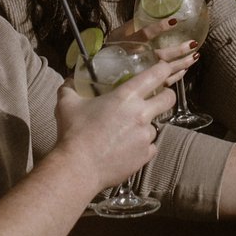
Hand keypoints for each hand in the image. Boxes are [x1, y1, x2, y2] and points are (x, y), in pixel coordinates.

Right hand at [53, 53, 190, 191]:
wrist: (79, 167)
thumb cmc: (74, 133)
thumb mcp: (67, 104)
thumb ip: (69, 88)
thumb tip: (69, 80)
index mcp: (126, 96)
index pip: (156, 75)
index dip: (163, 69)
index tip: (163, 68)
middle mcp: (141, 114)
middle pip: (169, 99)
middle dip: (166, 96)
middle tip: (156, 98)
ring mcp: (145, 136)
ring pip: (155, 126)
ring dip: (144, 126)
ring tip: (126, 132)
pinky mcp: (145, 155)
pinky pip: (150, 147)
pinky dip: (141, 146)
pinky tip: (126, 148)